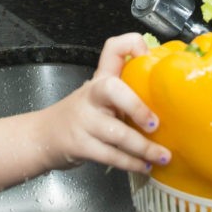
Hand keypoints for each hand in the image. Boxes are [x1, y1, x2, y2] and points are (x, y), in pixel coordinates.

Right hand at [34, 33, 170, 173]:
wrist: (44, 135)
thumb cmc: (83, 115)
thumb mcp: (100, 96)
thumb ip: (127, 91)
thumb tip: (167, 99)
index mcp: (101, 79)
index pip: (113, 50)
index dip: (132, 45)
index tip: (150, 56)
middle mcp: (92, 95)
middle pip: (111, 88)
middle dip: (136, 106)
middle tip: (155, 125)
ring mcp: (84, 120)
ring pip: (116, 133)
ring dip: (144, 148)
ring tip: (163, 155)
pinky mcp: (80, 144)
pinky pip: (110, 155)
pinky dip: (131, 163)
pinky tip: (145, 166)